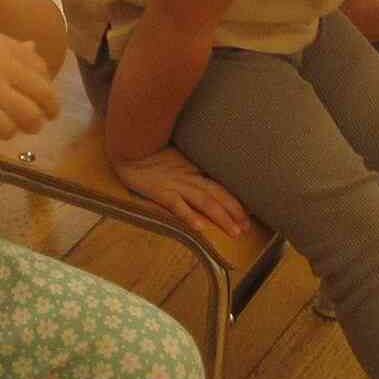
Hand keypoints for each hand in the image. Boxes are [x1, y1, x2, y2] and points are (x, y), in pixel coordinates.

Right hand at [0, 28, 58, 136]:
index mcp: (2, 44)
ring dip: (33, 124)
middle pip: (44, 91)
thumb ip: (7, 45)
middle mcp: (3, 65)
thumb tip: (34, 47)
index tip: (40, 92)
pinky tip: (2, 131)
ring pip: (30, 114)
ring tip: (28, 128)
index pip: (40, 66)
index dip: (46, 82)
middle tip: (47, 117)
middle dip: (50, 108)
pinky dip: (9, 132)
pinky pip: (7, 127)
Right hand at [109, 141, 254, 240]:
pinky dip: (189, 216)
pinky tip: (200, 228)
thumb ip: (188, 164)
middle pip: (217, 194)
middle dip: (234, 211)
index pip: (219, 184)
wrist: (128, 146)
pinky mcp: (159, 192)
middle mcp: (188, 176)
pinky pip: (177, 205)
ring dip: (221, 217)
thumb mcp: (174, 155)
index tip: (250, 212)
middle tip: (248, 228)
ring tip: (235, 232)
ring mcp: (174, 184)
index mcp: (192, 168)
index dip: (236, 198)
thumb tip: (204, 174)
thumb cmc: (149, 150)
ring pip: (204, 201)